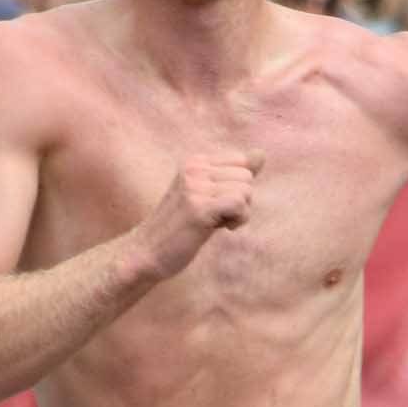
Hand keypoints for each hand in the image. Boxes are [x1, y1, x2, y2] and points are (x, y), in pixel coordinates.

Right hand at [136, 151, 263, 278]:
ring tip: (215, 222)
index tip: (217, 202)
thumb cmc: (181, 226)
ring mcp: (194, 187)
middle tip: (216, 216)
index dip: (238, 187)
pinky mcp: (198, 208)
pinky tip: (222, 228)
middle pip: (247, 177)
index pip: (242, 162)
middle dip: (241, 201)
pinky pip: (239, 204)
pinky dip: (238, 220)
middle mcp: (194, 168)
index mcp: (195, 161)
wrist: (146, 252)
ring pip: (246, 191)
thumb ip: (235, 174)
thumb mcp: (208, 194)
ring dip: (239, 213)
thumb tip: (261, 154)